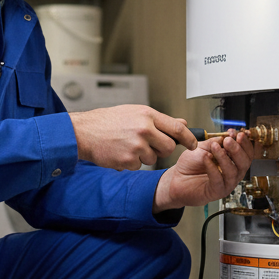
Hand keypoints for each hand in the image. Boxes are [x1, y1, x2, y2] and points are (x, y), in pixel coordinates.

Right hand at [69, 105, 197, 169]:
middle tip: (148, 145)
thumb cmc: (108, 121)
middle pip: (168, 147)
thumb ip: (159, 120)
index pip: (177, 128)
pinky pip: (138, 166)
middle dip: (161, 150)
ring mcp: (136, 145)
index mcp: (147, 115)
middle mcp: (144, 129)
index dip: (188, 138)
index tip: (193, 144)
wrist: (84, 132)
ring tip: (127, 145)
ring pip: (153, 159)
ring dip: (143, 156)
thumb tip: (182, 123)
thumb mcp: (135, 112)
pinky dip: (131, 163)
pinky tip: (120, 152)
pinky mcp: (128, 160)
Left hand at [152, 130, 253, 211]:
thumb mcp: (203, 147)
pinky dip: (213, 168)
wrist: (177, 178)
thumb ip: (215, 142)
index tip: (238, 133)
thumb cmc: (191, 164)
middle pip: (245, 162)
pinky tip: (206, 158)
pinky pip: (218, 180)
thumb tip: (228, 136)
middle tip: (228, 140)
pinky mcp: (216, 192)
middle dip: (238, 149)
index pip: (246, 152)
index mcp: (233, 161)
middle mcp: (233, 173)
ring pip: (233, 172)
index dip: (245, 142)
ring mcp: (226, 183)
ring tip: (215, 147)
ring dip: (224, 157)